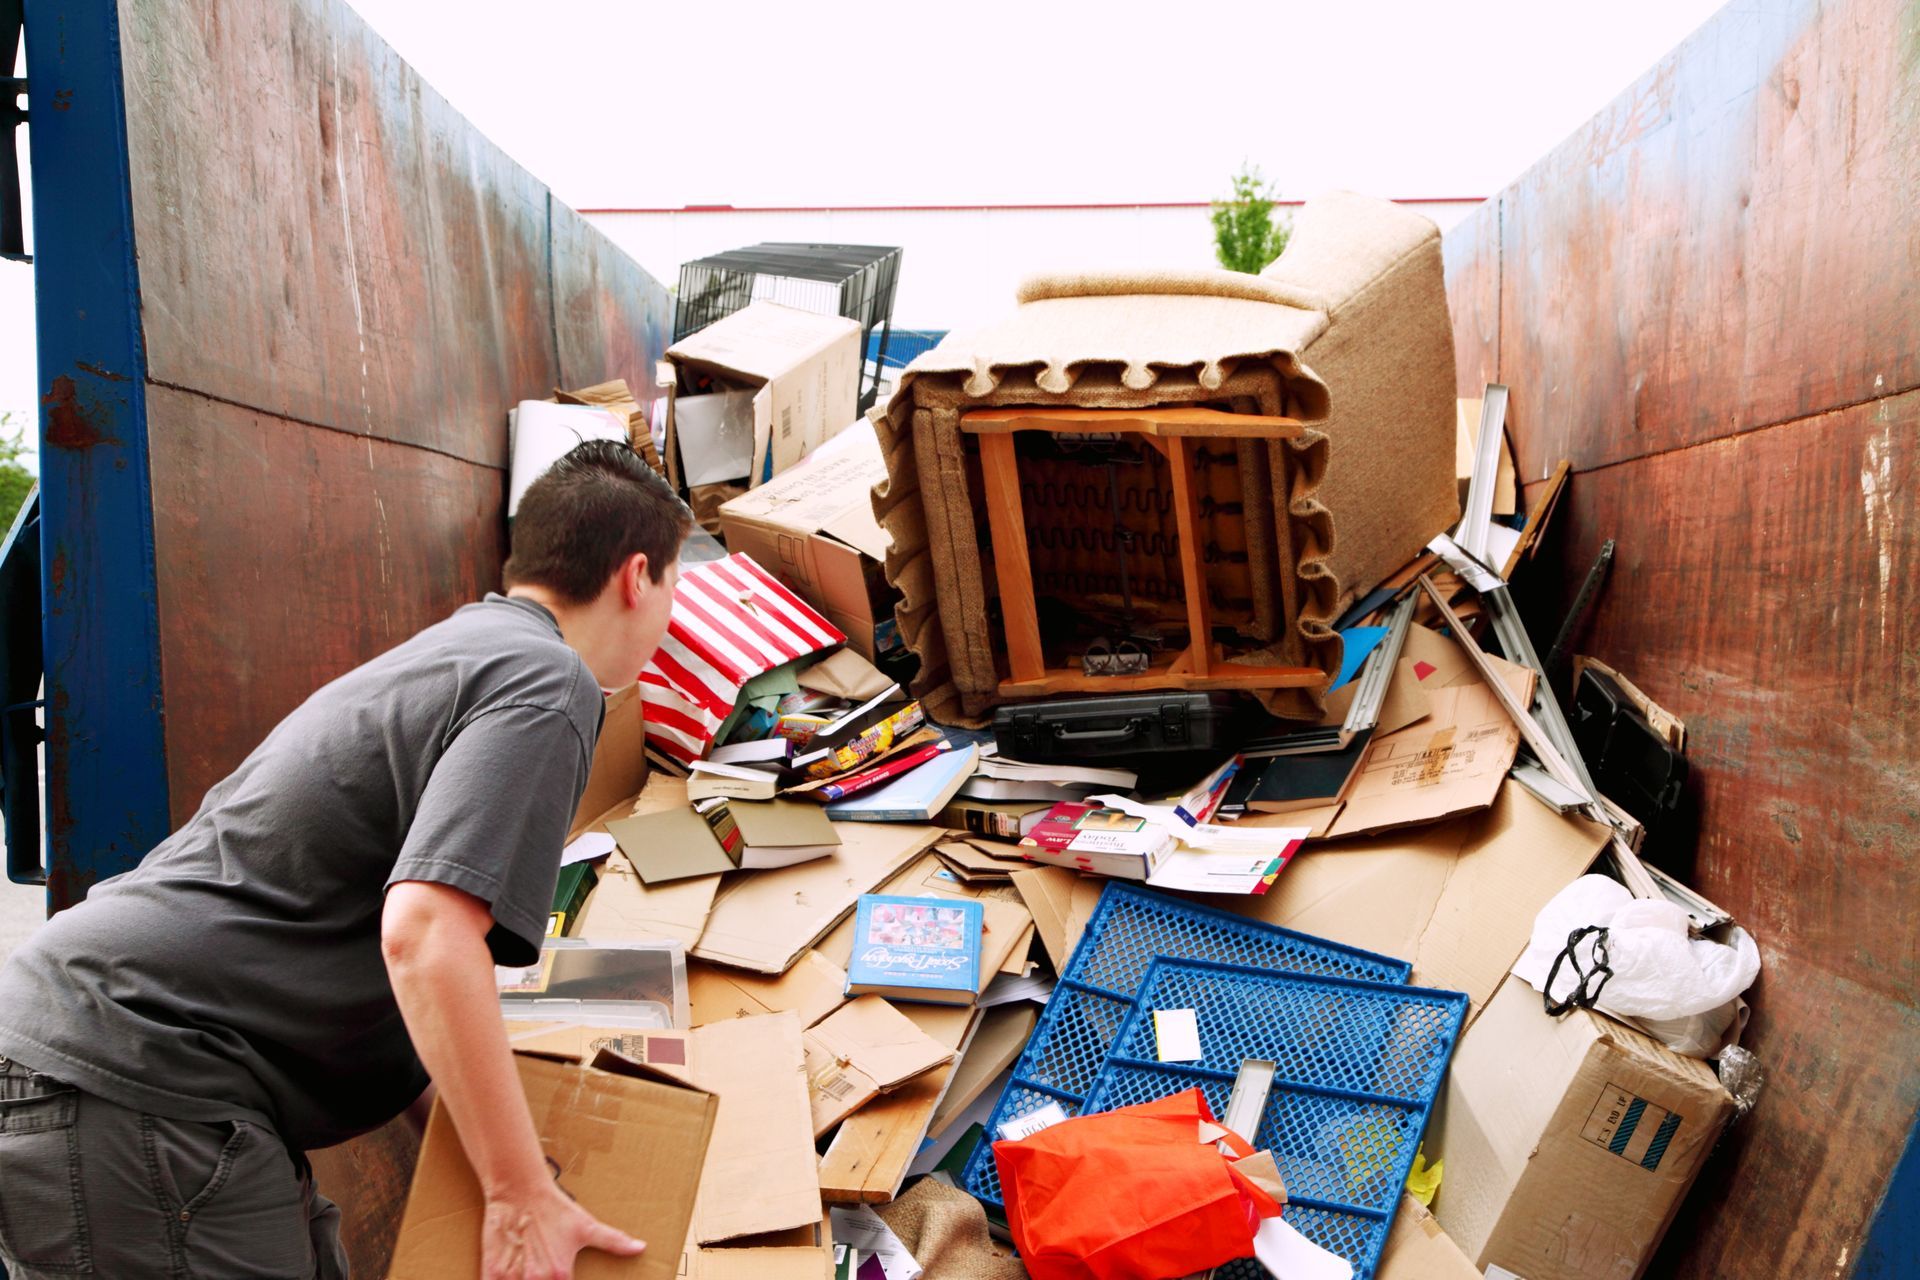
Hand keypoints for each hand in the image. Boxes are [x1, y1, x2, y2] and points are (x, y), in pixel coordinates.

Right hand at [481, 1179, 645, 1279]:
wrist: (519, 1190)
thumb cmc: (554, 1209)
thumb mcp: (586, 1226)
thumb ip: (614, 1241)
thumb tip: (640, 1247)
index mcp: (561, 1275)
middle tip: (544, 1275)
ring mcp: (511, 1278)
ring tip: (530, 1275)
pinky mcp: (492, 1273)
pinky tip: (512, 1278)